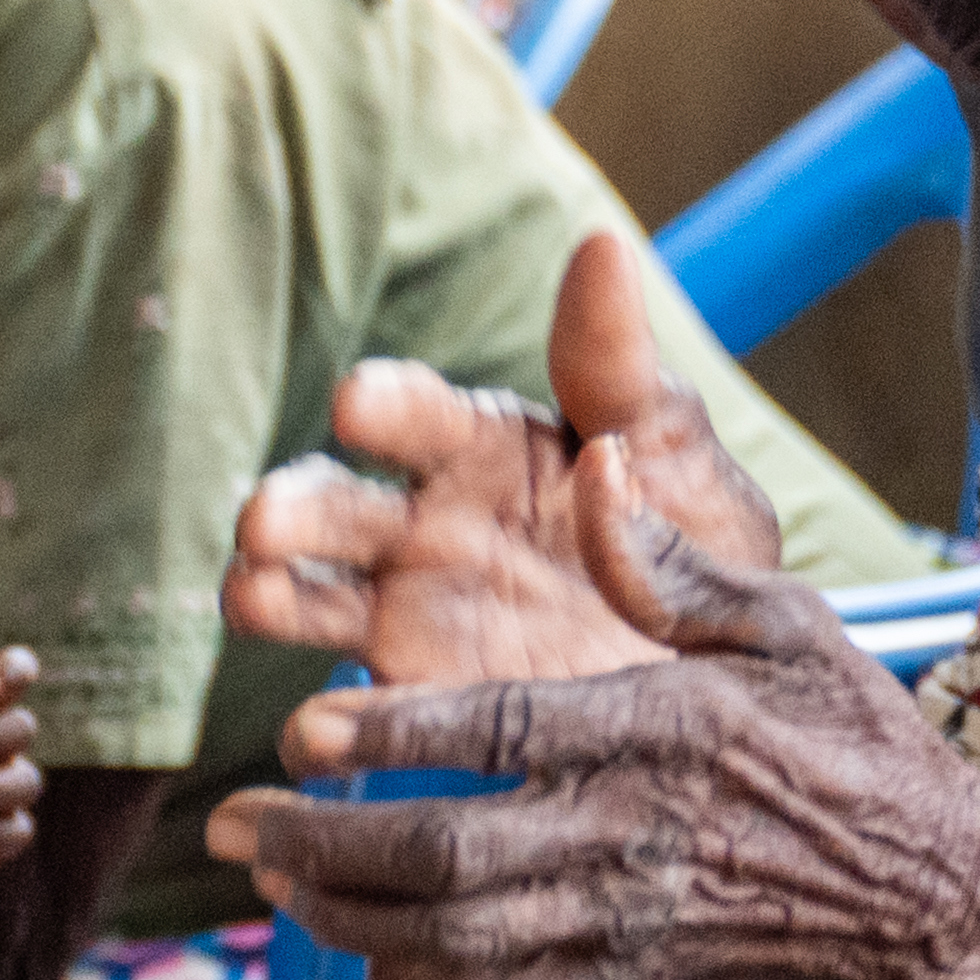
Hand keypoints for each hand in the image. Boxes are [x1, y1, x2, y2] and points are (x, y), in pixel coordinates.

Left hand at [207, 529, 979, 979]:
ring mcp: (624, 918)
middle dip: (330, 847)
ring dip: (349, 920)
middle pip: (454, 859)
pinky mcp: (621, 975)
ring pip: (457, 943)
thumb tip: (602, 465)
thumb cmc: (845, 738)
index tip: (306, 727)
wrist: (917, 899)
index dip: (399, 735)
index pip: (510, 735)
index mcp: (668, 730)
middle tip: (239, 822)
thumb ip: (678, 562)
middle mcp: (636, 835)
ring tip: (276, 878)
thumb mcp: (791, 626)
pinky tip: (359, 955)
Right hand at [219, 234, 781, 721]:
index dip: (385, 405)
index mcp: (481, 446)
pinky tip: (305, 736)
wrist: (728, 670)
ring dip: (270, 592)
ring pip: (312, 595)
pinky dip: (322, 724)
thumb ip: (619, 366)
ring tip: (251, 596)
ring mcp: (411, 611)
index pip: (415, 413)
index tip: (359, 403)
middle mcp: (423, 522)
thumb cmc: (695, 536)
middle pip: (335, 504)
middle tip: (266, 520)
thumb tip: (602, 243)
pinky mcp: (422, 701)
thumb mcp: (673, 450)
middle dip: (294, 507)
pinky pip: (358, 715)